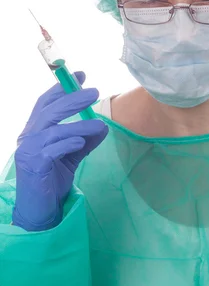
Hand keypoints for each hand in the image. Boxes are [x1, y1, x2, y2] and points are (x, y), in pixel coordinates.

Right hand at [13, 72, 108, 230]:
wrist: (40, 209)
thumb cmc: (52, 179)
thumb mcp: (72, 155)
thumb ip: (85, 140)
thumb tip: (103, 127)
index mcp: (35, 130)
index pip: (46, 103)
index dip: (62, 88)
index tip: (81, 75)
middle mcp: (29, 137)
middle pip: (49, 111)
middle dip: (72, 98)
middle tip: (94, 92)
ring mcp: (29, 151)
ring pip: (54, 130)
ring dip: (79, 125)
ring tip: (99, 124)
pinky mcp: (34, 167)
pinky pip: (51, 151)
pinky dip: (67, 144)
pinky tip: (81, 143)